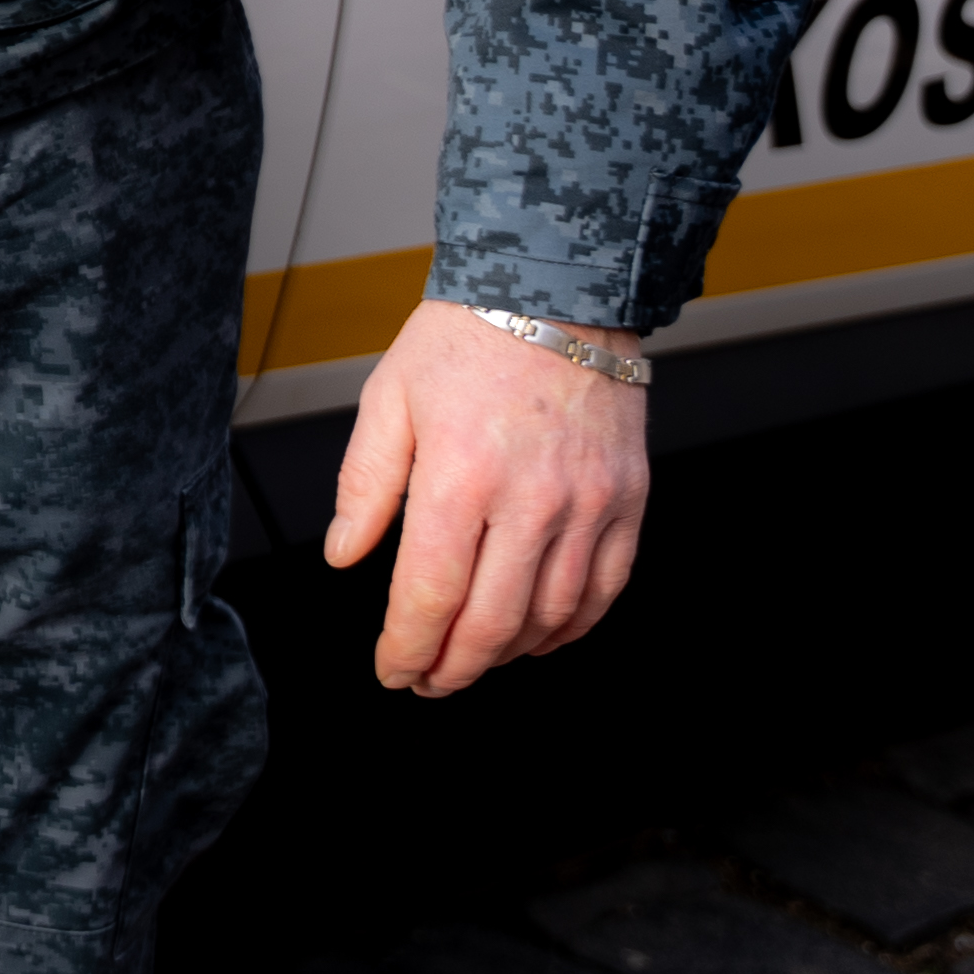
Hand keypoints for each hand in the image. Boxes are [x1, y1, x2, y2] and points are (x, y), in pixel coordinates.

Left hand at [327, 296, 651, 694]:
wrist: (555, 291)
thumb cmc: (466, 339)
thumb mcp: (389, 398)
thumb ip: (366, 485)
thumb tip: (346, 557)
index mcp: (460, 476)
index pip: (430, 595)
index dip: (406, 648)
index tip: (391, 670)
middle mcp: (530, 500)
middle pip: (491, 622)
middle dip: (452, 668)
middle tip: (427, 682)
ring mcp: (587, 504)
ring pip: (550, 617)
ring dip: (507, 656)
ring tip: (473, 661)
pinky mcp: (628, 501)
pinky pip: (604, 589)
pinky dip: (570, 628)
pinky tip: (537, 637)